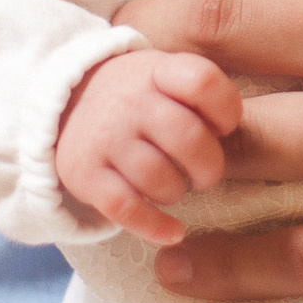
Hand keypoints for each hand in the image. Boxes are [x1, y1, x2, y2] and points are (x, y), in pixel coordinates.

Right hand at [55, 50, 242, 243]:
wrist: (67, 105)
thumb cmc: (140, 98)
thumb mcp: (167, 78)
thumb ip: (204, 97)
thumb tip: (235, 136)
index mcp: (159, 72)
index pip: (202, 81)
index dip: (226, 110)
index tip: (224, 127)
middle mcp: (129, 102)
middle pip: (186, 137)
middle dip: (208, 166)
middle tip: (206, 175)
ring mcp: (104, 138)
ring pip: (157, 178)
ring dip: (176, 192)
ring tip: (174, 187)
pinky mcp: (84, 174)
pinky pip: (126, 208)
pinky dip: (155, 226)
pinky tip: (174, 231)